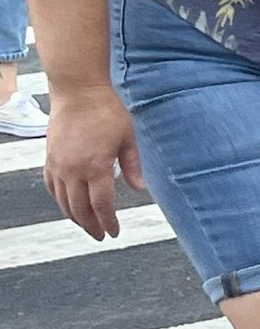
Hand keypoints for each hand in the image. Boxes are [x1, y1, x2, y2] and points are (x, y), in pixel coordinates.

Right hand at [43, 85, 144, 240]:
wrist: (78, 92)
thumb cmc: (106, 111)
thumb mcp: (128, 138)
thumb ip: (133, 165)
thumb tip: (140, 189)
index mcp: (96, 167)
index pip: (101, 205)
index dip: (108, 222)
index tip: (114, 233)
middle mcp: (73, 170)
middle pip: (80, 209)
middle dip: (91, 225)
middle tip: (100, 235)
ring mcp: (58, 166)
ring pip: (63, 201)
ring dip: (74, 217)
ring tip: (86, 225)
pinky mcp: (49, 159)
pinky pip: (51, 187)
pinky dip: (59, 200)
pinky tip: (67, 205)